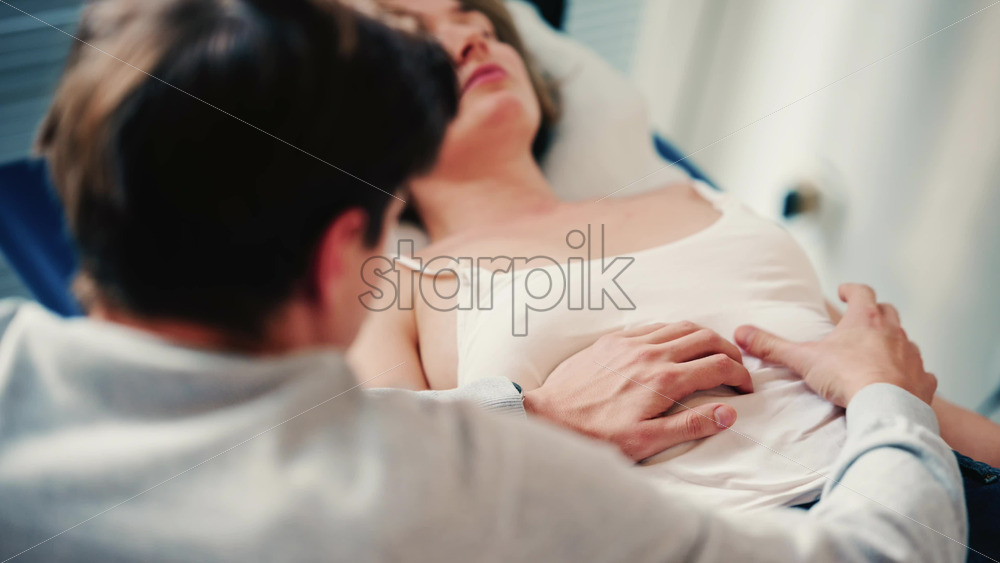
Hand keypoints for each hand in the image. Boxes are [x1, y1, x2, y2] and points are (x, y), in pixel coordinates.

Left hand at [524, 322, 752, 461]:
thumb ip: (691, 426)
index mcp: (665, 380)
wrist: (550, 416)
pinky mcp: (613, 340)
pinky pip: (653, 326)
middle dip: (728, 350)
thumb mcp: (647, 441)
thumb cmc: (598, 435)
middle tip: (736, 366)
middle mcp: (651, 354)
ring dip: (703, 337)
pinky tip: (674, 346)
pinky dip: (674, 332)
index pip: (717, 366)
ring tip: (712, 352)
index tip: (746, 387)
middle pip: (704, 338)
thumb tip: (729, 412)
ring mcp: (630, 343)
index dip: (740, 375)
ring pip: (680, 326)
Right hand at [735, 283, 935, 406]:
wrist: (886, 406)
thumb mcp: (803, 359)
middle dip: (876, 312)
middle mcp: (893, 332)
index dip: (851, 290)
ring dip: (894, 342)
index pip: (861, 292)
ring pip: (905, 340)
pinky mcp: (924, 380)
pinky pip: (921, 371)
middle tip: (863, 318)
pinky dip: (912, 372)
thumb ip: (772, 346)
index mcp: (865, 319)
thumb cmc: (847, 377)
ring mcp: (912, 355)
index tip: (844, 291)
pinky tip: (903, 380)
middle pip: (888, 311)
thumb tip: (741, 332)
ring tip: (880, 352)